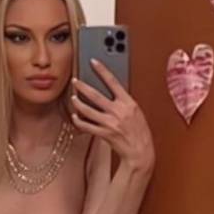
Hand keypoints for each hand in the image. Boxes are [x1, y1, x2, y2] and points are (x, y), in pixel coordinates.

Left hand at [70, 58, 154, 172]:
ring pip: (88, 110)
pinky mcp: (105, 133)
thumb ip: (124, 102)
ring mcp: (111, 123)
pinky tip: (74, 117)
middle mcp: (119, 111)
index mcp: (128, 103)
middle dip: (82, 87)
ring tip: (73, 98)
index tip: (93, 62)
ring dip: (78, 103)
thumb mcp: (136, 112)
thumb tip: (111, 92)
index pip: (113, 82)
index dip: (102, 70)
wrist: (141, 151)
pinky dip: (79, 121)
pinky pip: (87, 126)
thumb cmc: (140, 132)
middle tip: (74, 80)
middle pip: (96, 95)